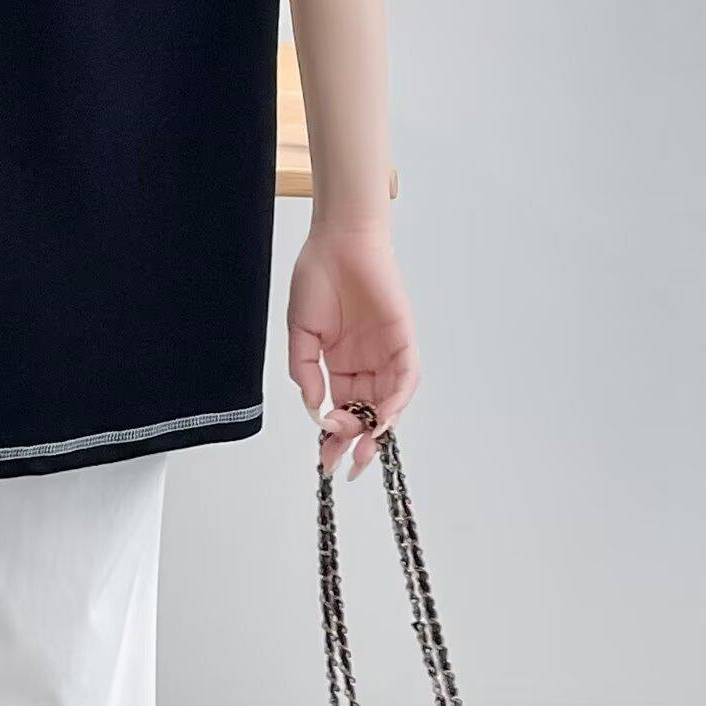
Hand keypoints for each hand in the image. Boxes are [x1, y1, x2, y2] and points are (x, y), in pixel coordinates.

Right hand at [287, 222, 419, 479]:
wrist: (338, 241)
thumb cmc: (317, 277)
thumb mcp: (300, 331)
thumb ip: (304, 370)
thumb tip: (312, 406)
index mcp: (340, 363)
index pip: (341, 408)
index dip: (334, 434)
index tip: (324, 455)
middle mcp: (366, 363)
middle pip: (366, 412)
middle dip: (357, 441)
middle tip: (345, 464)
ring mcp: (386, 352)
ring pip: (389, 401)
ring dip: (377, 429)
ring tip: (362, 449)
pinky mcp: (403, 339)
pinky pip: (406, 378)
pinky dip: (396, 401)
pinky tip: (381, 419)